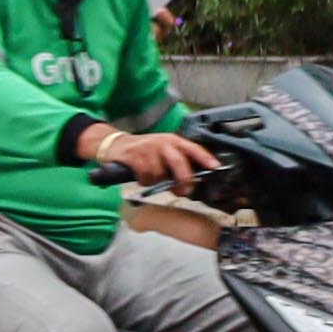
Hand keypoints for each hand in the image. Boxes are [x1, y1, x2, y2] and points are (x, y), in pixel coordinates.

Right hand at [90, 127, 215, 190]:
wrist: (116, 145)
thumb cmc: (143, 151)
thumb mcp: (163, 151)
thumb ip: (177, 164)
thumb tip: (191, 183)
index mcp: (173, 140)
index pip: (193, 149)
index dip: (205, 158)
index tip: (215, 168)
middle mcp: (163, 143)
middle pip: (179, 162)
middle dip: (183, 179)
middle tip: (183, 191)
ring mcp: (148, 149)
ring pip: (161, 173)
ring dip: (157, 181)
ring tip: (153, 178)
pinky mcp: (135, 156)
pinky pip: (146, 176)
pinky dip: (145, 181)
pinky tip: (142, 178)